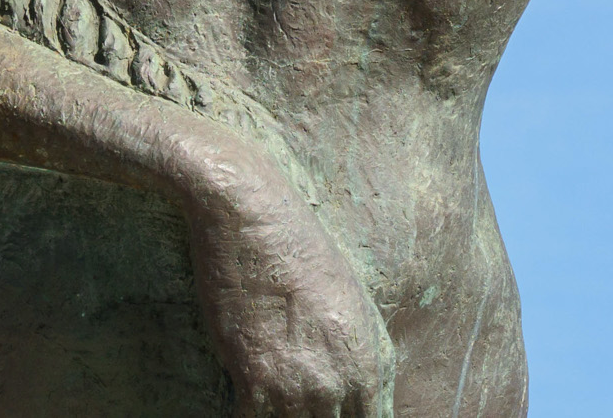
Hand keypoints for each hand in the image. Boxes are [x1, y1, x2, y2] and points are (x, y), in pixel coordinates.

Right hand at [177, 146, 395, 417]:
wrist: (252, 215)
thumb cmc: (298, 248)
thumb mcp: (350, 301)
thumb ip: (357, 355)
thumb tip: (354, 392)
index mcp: (371, 363)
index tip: (331, 414)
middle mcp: (341, 382)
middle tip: (294, 400)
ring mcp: (299, 385)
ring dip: (282, 416)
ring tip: (271, 397)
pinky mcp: (256, 381)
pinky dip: (248, 417)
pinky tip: (242, 402)